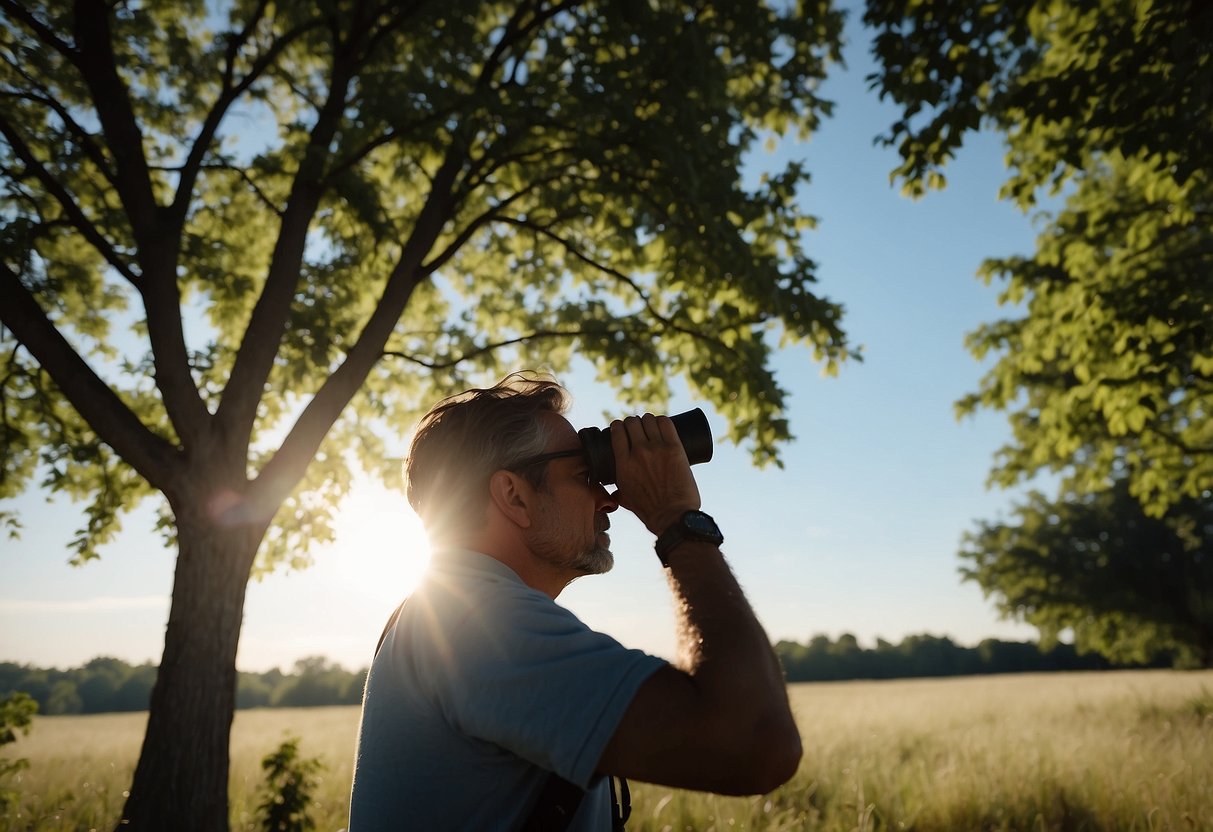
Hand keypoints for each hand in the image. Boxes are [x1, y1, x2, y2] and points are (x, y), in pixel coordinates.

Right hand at [609, 414, 700, 534]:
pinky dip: (663, 421)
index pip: (617, 431)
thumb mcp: (626, 500)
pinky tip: (662, 424)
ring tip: (651, 425)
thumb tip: (612, 496)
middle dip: (634, 422)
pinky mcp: (675, 448)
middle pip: (632, 422)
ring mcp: (657, 448)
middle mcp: (638, 452)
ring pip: (649, 420)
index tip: (622, 429)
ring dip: (648, 420)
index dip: (619, 426)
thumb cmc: (650, 512)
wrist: (673, 516)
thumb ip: (617, 493)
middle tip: (639, 428)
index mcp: (623, 463)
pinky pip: (666, 423)